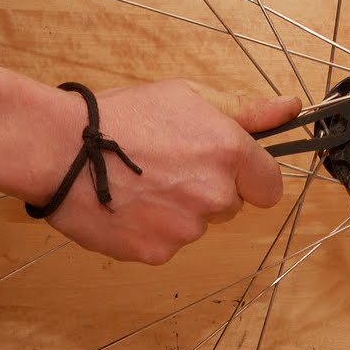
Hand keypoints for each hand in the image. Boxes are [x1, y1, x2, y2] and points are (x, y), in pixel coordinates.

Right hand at [43, 79, 300, 263]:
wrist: (59, 149)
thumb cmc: (119, 117)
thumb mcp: (186, 96)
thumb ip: (246, 110)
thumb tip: (290, 109)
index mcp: (228, 153)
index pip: (269, 186)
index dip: (249, 177)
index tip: (227, 168)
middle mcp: (214, 195)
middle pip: (229, 205)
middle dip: (207, 190)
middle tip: (166, 166)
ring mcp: (186, 229)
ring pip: (196, 225)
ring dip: (177, 210)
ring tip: (138, 183)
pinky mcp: (156, 253)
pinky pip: (165, 245)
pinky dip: (149, 229)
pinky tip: (125, 203)